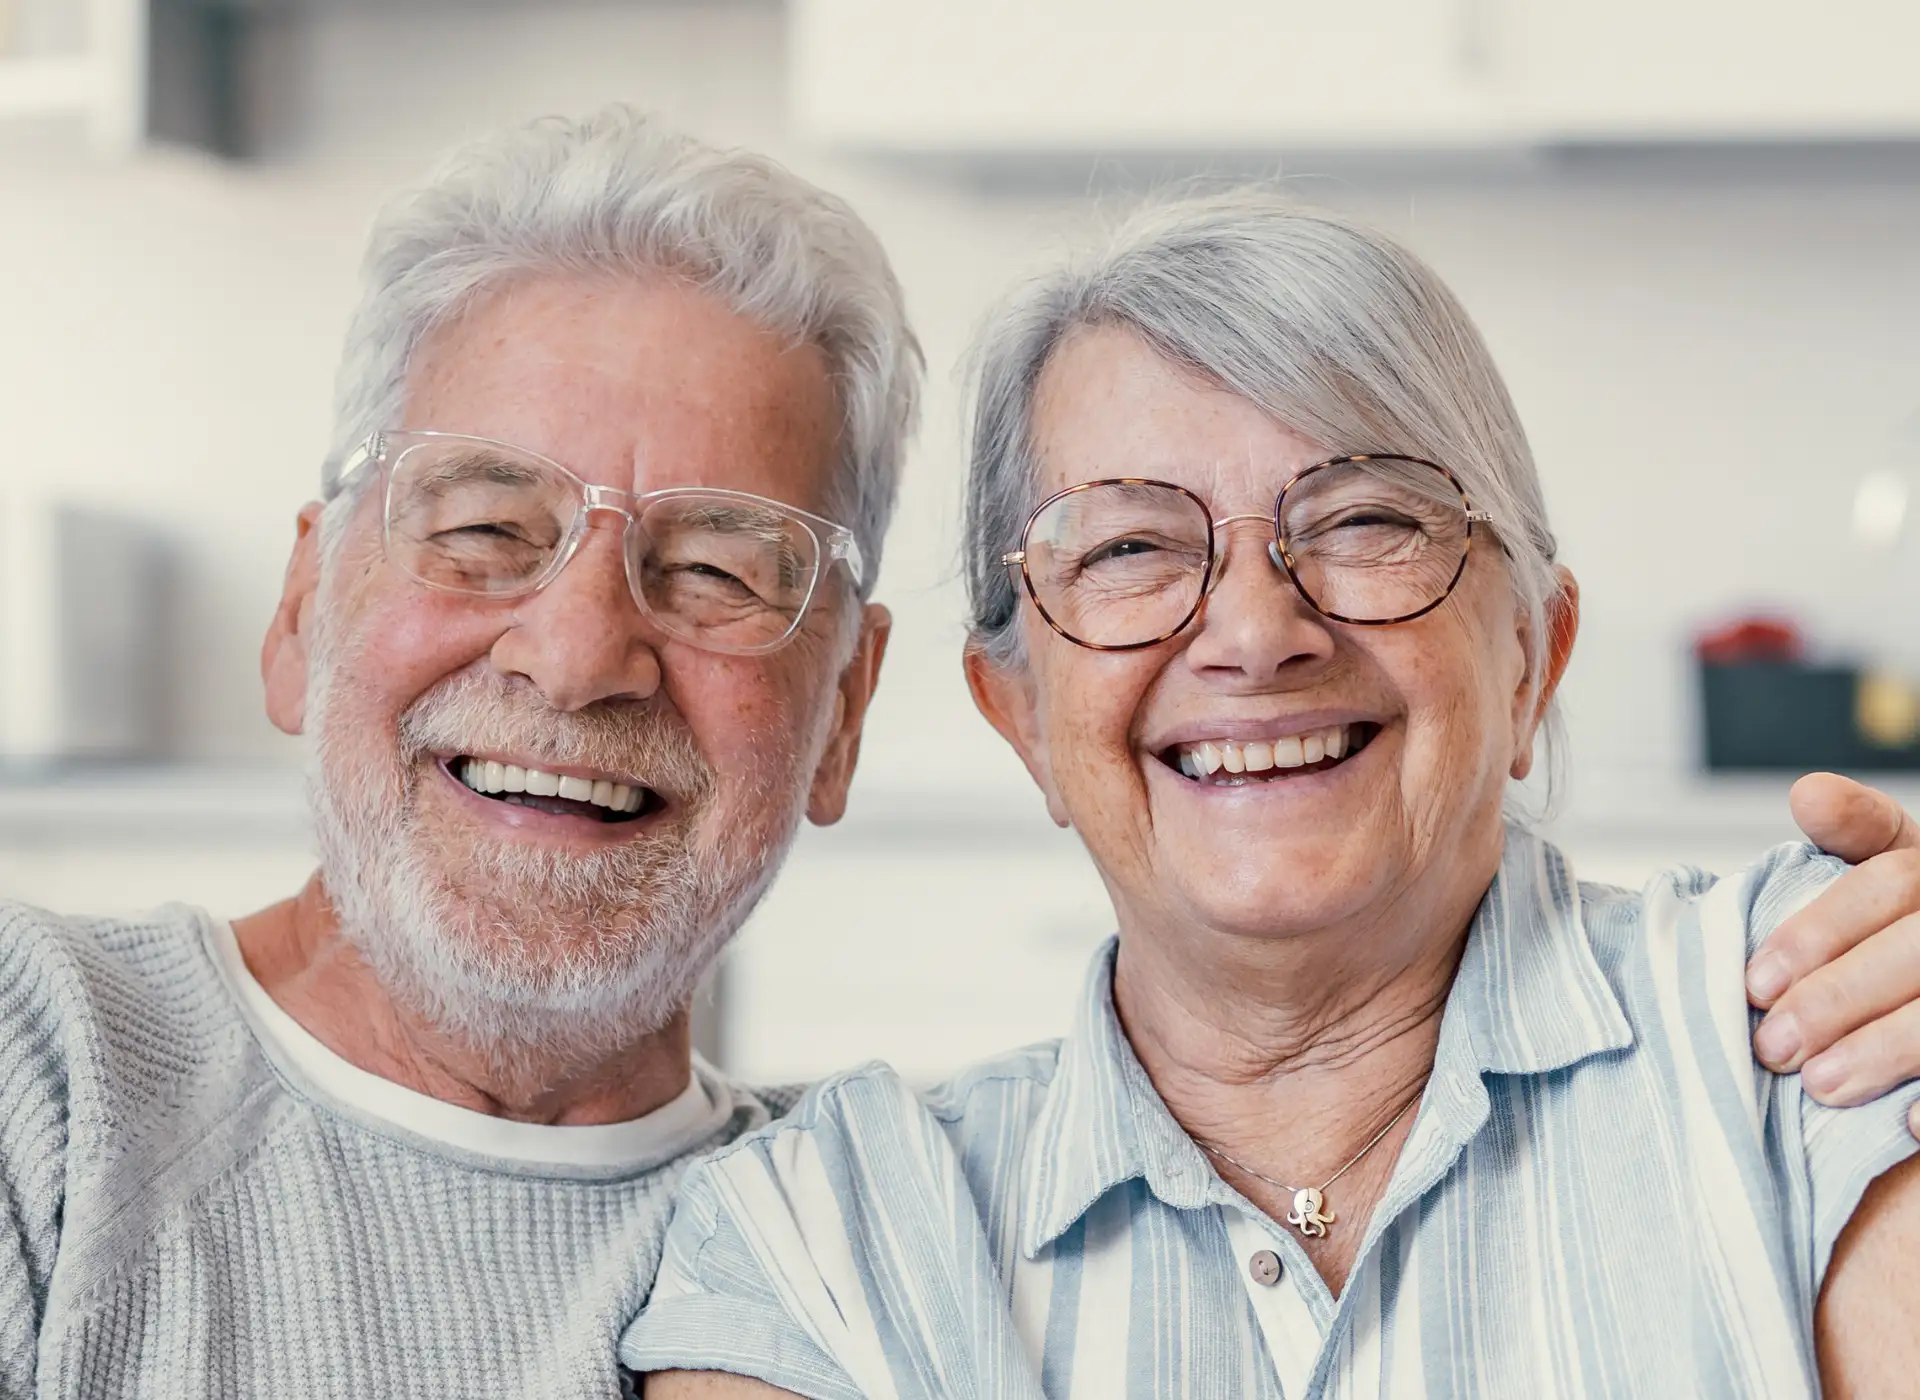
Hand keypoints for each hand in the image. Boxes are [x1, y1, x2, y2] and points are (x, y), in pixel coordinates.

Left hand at [1747, 773, 1919, 1140]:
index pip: (1888, 878)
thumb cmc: (1906, 933)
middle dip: (1836, 997)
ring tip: (1820, 1086)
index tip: (1754, 981)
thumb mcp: (1891, 878)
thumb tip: (1810, 792)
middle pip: (1916, 947)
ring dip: (1885, 1048)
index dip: (1817, 930)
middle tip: (1771, 1045)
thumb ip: (1855, 834)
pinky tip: (1912, 1124)